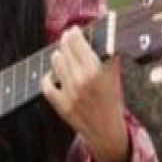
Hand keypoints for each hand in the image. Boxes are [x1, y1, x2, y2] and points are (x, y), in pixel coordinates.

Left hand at [40, 26, 129, 161]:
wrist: (107, 132)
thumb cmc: (112, 101)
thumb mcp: (115, 77)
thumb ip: (110, 57)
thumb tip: (108, 36)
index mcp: (96, 71)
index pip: (77, 43)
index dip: (74, 34)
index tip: (73, 30)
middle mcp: (81, 81)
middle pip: (65, 50)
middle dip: (66, 42)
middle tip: (67, 38)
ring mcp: (69, 93)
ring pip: (56, 63)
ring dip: (58, 56)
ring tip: (62, 54)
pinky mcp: (61, 105)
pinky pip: (46, 85)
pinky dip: (48, 77)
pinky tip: (53, 73)